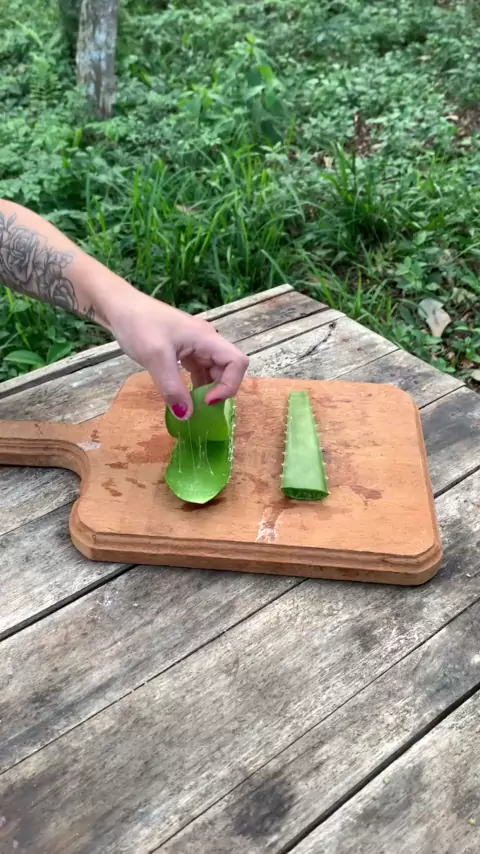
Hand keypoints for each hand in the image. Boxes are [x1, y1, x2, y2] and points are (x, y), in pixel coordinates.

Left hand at [105, 286, 248, 418]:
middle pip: (227, 369)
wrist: (119, 307)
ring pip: (212, 371)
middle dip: (218, 390)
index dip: (230, 384)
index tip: (206, 400)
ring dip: (205, 389)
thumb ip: (172, 388)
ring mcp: (195, 345)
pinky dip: (194, 385)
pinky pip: (198, 370)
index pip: (237, 362)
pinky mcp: (184, 349)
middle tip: (198, 406)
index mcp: (206, 338)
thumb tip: (186, 415)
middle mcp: (206, 341)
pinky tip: (181, 395)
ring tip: (190, 404)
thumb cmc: (138, 325)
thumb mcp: (155, 359)